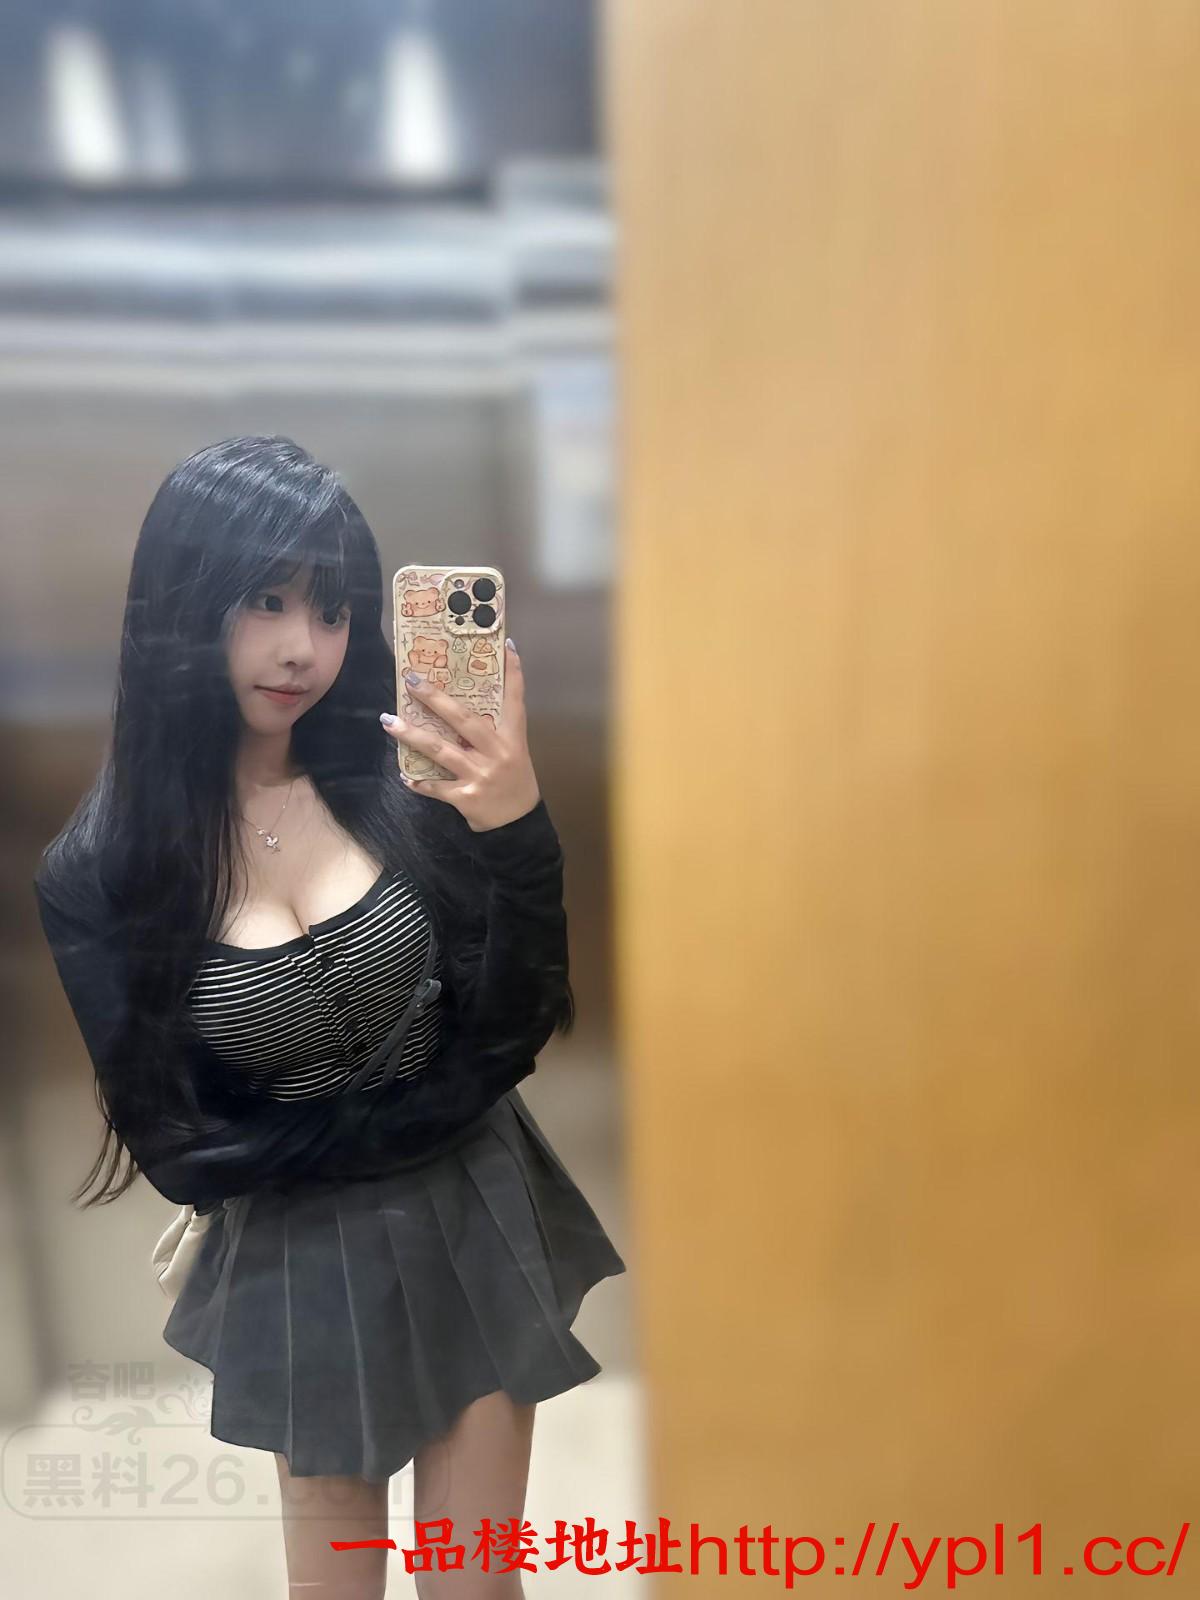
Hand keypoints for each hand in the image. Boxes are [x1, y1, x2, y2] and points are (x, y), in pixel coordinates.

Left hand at [380, 639, 541, 832]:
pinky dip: (419, 782)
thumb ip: (494, 734)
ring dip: (411, 735)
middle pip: (463, 720)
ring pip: (440, 750)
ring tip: (388, 721)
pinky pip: (436, 787)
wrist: (519, 828)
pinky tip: (404, 776)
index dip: (513, 674)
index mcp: (514, 740)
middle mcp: (497, 754)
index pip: (515, 701)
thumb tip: (458, 710)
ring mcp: (480, 776)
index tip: (507, 646)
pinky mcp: (466, 798)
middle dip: (436, 699)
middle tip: (412, 680)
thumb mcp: (515, 754)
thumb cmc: (514, 784)